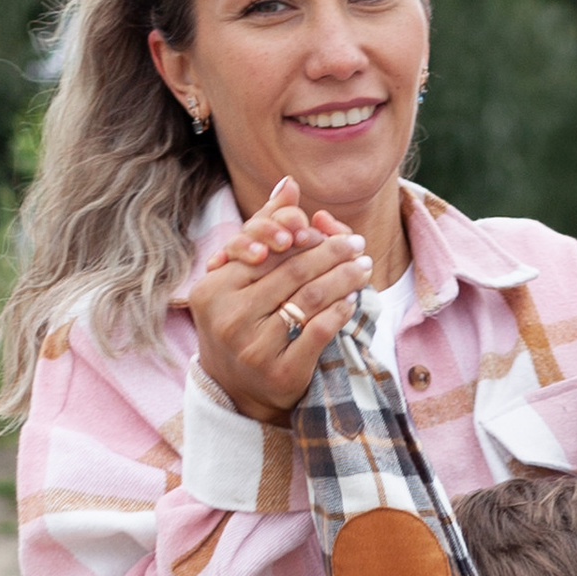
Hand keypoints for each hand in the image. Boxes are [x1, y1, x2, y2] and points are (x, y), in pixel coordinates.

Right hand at [187, 180, 369, 421]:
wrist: (238, 391)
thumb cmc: (243, 323)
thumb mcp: (243, 279)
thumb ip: (264, 230)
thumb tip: (289, 184)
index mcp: (213, 289)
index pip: (267, 251)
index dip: (300, 237)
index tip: (329, 229)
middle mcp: (228, 318)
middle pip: (293, 273)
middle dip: (331, 254)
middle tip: (357, 244)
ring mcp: (253, 348)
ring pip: (310, 299)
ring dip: (344, 278)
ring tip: (363, 266)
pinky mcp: (280, 372)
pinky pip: (320, 332)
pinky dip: (341, 312)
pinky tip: (353, 300)